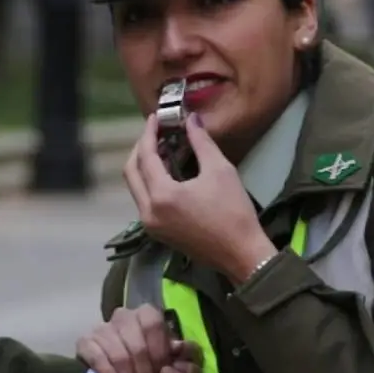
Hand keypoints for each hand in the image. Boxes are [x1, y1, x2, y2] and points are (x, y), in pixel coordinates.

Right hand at [77, 306, 201, 372]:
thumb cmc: (143, 364)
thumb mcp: (162, 357)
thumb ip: (172, 352)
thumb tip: (179, 348)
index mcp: (145, 314)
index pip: (154, 325)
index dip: (159, 352)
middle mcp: (123, 316)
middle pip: (137, 345)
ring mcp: (101, 328)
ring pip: (119, 355)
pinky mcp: (84, 342)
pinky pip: (99, 360)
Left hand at [124, 113, 277, 283]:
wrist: (242, 254)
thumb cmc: (233, 212)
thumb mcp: (220, 170)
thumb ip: (201, 141)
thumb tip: (192, 119)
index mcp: (161, 196)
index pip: (145, 157)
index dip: (149, 134)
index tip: (155, 118)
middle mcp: (147, 211)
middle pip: (131, 172)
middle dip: (141, 149)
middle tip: (156, 133)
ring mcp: (150, 225)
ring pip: (136, 187)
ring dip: (145, 166)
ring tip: (165, 149)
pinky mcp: (157, 232)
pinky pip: (144, 201)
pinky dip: (151, 183)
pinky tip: (169, 172)